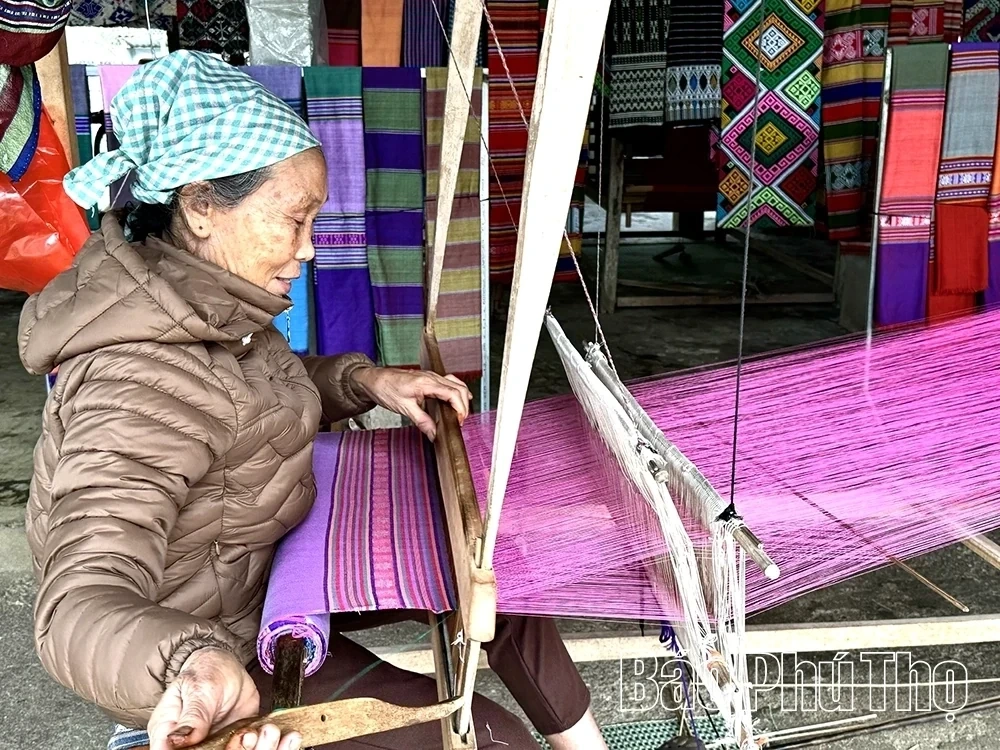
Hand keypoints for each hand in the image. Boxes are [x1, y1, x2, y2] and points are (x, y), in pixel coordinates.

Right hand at [147, 647, 301, 749]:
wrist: (228, 667)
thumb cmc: (206, 671)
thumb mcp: (199, 688)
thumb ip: (192, 716)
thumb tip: (175, 741)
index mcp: (169, 733)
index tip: (213, 746)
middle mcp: (192, 745)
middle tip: (248, 735)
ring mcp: (216, 746)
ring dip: (258, 749)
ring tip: (267, 731)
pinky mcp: (239, 743)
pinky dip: (272, 746)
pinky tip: (282, 736)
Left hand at [351, 367, 471, 439]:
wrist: (374, 379)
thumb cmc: (386, 389)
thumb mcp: (404, 408)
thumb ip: (422, 421)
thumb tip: (434, 434)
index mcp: (427, 383)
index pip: (453, 394)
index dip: (460, 408)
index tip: (459, 421)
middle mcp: (432, 377)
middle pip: (459, 388)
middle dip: (464, 405)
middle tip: (459, 421)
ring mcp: (431, 376)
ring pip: (456, 384)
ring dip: (462, 398)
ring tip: (459, 413)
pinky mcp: (429, 379)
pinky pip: (449, 382)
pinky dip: (456, 392)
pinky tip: (455, 400)